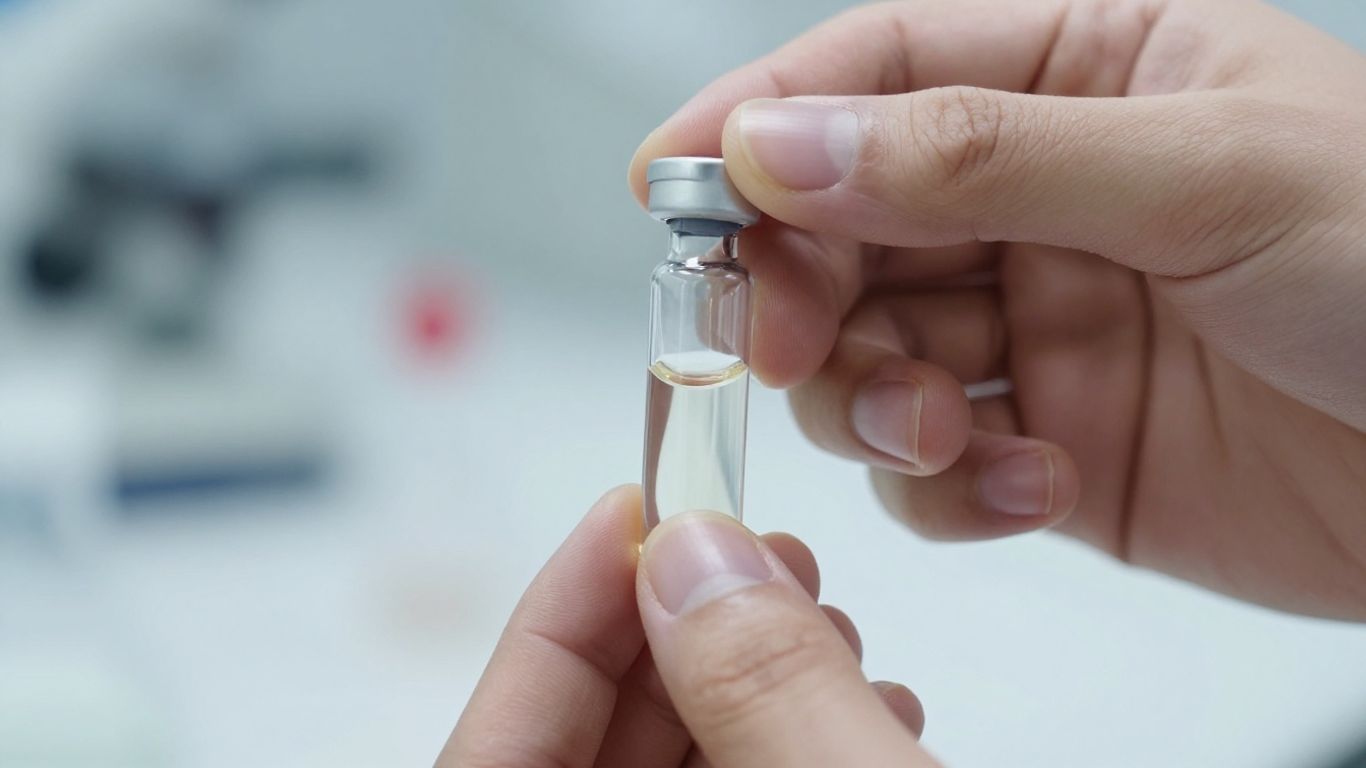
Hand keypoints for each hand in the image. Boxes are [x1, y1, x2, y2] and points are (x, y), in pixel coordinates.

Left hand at [438, 486, 932, 766]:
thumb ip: (768, 689)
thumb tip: (699, 555)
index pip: (495, 749)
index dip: (560, 617)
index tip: (630, 513)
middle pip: (590, 747)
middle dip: (678, 634)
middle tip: (753, 553)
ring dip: (746, 683)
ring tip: (830, 625)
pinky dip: (786, 740)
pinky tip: (864, 707)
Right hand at [630, 0, 1365, 618]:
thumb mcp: (1203, 176)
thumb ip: (977, 156)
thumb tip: (781, 145)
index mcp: (1086, 74)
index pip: (875, 71)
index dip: (759, 121)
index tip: (670, 184)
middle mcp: (1043, 198)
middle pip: (840, 222)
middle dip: (800, 285)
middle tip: (789, 339)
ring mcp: (1039, 326)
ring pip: (866, 352)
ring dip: (872, 400)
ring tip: (941, 431)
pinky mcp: (1050, 444)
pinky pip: (935, 466)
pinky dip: (951, 489)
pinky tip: (1031, 485)